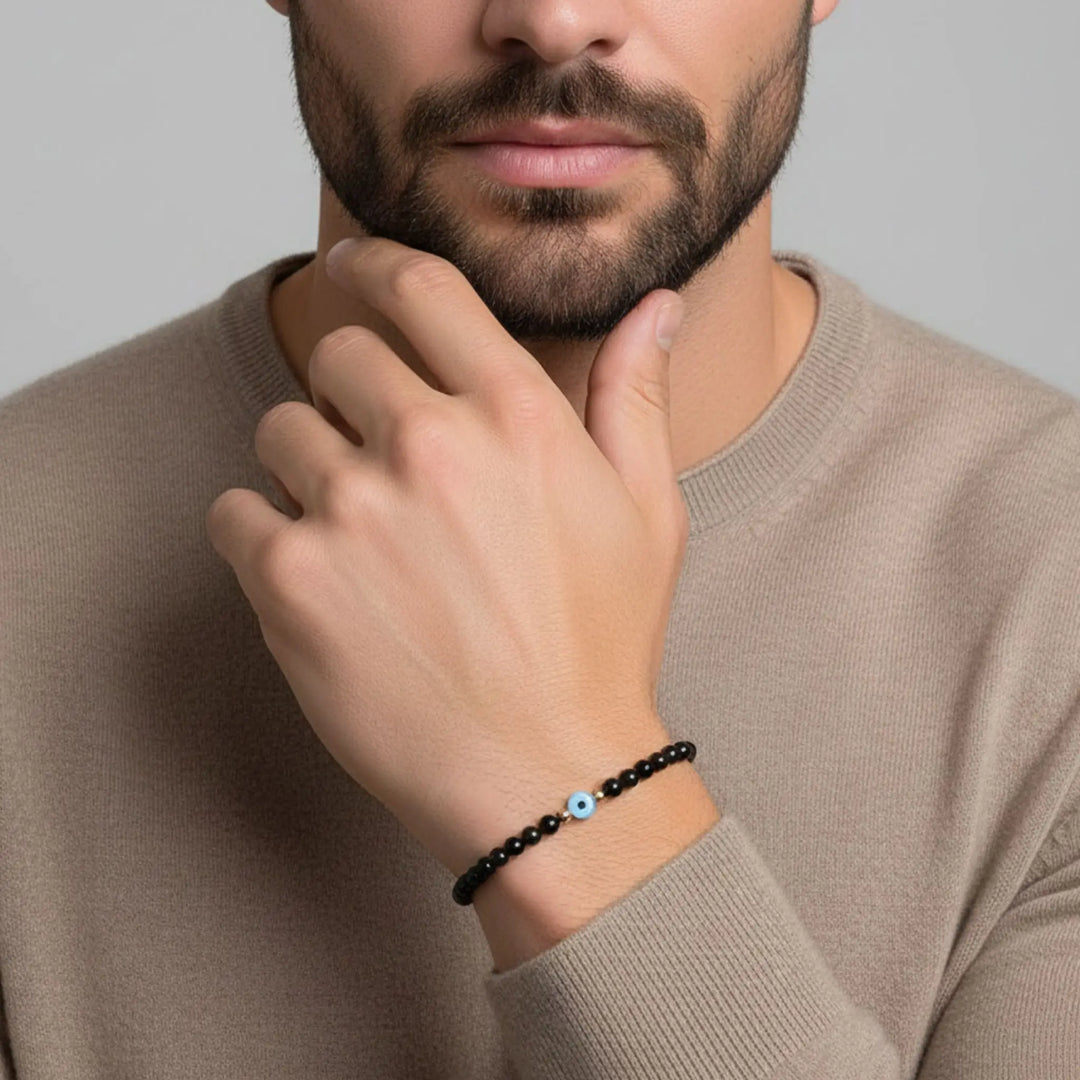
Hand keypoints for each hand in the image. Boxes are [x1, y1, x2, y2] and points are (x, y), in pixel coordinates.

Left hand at [204, 235, 688, 877]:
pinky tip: (318, 580)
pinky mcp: (291, 580)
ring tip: (358, 537)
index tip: (349, 269)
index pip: (421, 288)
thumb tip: (655, 308)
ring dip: (305, 467)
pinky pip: (233, 512)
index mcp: (516, 415)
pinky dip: (260, 535)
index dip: (374, 263)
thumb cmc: (603, 648)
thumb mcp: (646, 513)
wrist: (546, 778)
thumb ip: (634, 396)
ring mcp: (353, 510)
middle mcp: (430, 445)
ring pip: (278, 430)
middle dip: (350, 391)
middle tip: (378, 456)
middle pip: (339, 356)